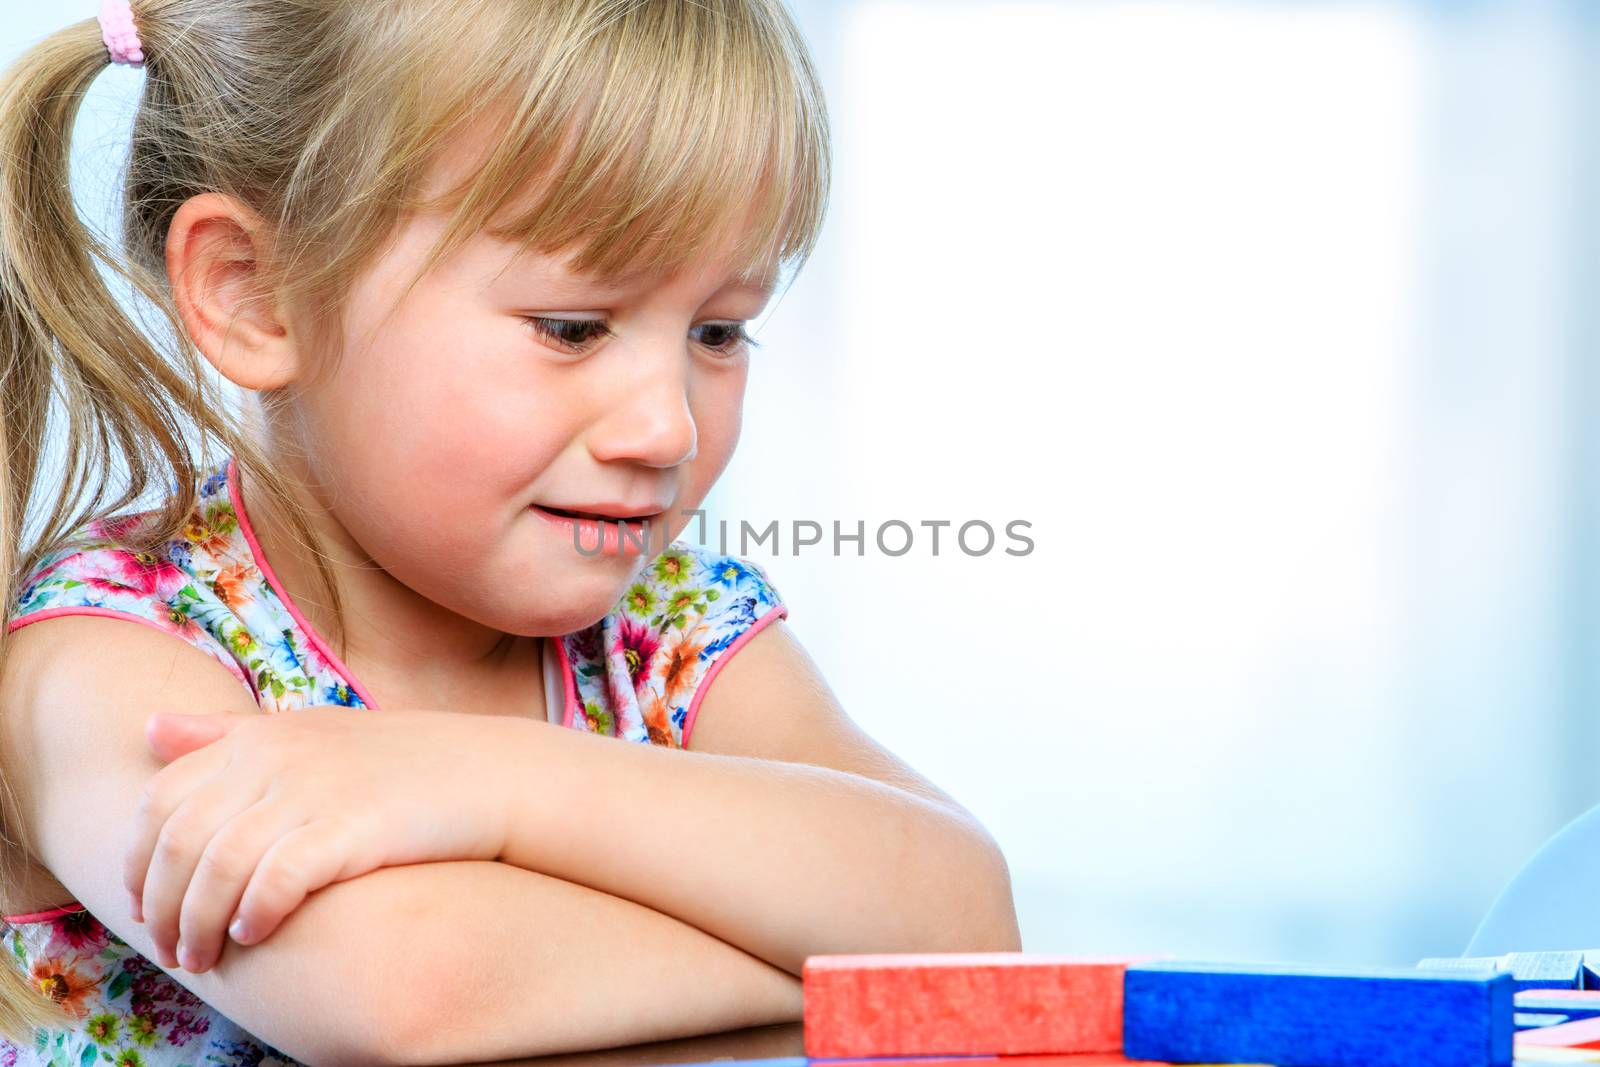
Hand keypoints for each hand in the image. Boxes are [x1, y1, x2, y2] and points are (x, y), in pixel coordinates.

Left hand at [126, 706, 518, 973]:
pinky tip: (255, 934)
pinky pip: (275, 880)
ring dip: (199, 924)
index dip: (138, 859)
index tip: (144, 902)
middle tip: (169, 948)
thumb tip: (148, 728)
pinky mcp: (349, 827)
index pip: (159, 800)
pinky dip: (253, 914)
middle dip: (163, 906)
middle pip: (179, 842)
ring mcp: (313, 790)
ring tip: (203, 957)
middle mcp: (276, 758)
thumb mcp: (308, 732)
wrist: (488, 772)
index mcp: (258, 736)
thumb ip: (227, 734)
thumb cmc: (396, 760)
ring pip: (218, 869)